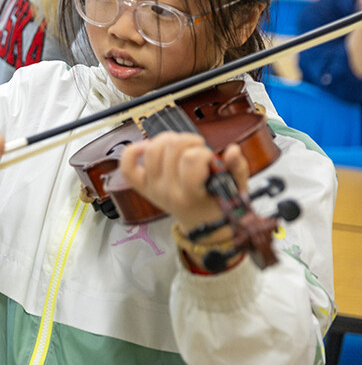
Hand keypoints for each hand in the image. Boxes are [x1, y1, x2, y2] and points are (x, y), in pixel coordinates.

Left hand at [118, 132, 249, 233]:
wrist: (201, 225)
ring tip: (182, 146)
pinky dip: (132, 152)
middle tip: (198, 149)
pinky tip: (147, 146)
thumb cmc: (218, 205)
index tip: (210, 159)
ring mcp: (151, 188)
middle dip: (189, 141)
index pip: (191, 159)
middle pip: (171, 148)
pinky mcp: (141, 186)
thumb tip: (233, 150)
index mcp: (190, 195)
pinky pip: (127, 166)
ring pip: (151, 149)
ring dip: (169, 139)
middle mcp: (167, 192)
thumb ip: (237, 169)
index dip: (203, 153)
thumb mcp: (235, 189)